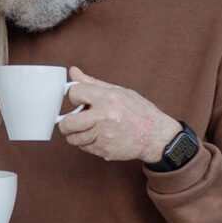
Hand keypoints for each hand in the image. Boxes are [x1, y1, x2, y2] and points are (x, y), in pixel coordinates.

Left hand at [58, 66, 181, 162]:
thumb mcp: (118, 91)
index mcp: (107, 98)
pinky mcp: (105, 150)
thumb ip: (92, 83)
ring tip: (86, 129)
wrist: (156, 135)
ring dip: (75, 135)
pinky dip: (86, 143)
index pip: (74, 93)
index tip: (78, 100)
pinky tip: (97, 136)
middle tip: (71, 121)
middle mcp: (104, 117)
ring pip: (73, 138)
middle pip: (67, 122)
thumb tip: (73, 72)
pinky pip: (84, 148)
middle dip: (66, 122)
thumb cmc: (139, 112)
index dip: (74, 96)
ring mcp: (104, 136)